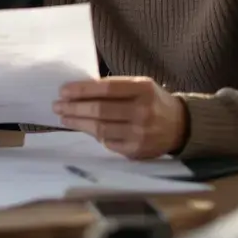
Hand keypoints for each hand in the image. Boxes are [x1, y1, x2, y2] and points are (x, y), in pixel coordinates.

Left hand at [53, 76, 187, 159]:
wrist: (180, 126)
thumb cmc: (153, 101)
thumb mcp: (140, 86)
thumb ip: (115, 87)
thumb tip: (80, 90)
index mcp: (143, 90)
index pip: (106, 89)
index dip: (82, 90)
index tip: (63, 91)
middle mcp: (143, 111)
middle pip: (100, 110)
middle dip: (74, 108)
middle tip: (57, 106)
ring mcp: (140, 134)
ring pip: (100, 129)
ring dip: (78, 123)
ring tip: (64, 118)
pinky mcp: (137, 151)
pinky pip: (108, 143)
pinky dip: (94, 135)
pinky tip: (84, 129)